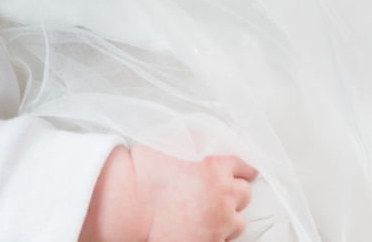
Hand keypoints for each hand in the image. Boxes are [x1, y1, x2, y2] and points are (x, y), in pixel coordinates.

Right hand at [79, 145, 256, 241]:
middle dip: (234, 191)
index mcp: (216, 169)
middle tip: (218, 191)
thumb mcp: (170, 141)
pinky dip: (215, 234)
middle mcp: (222, 198)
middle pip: (245, 195)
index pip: (246, 168)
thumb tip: (210, 142)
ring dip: (227, 215)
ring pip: (237, 222)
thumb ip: (197, 140)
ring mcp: (217, 225)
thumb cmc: (140, 172)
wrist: (125, 205)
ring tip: (208, 212)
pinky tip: (200, 227)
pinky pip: (223, 240)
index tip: (240, 172)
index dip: (241, 169)